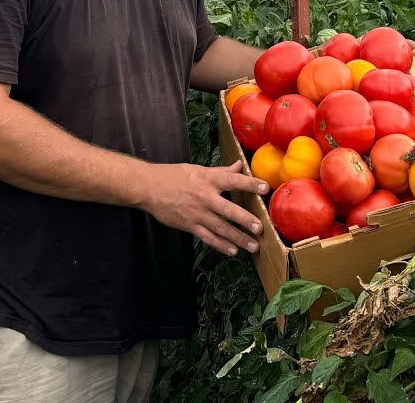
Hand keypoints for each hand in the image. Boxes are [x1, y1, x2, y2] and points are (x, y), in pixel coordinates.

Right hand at [142, 161, 269, 256]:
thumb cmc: (174, 176)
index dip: (250, 184)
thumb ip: (221, 171)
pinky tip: (233, 250)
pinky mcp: (189, 225)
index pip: (233, 180)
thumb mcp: (198, 170)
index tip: (265, 188)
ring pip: (220, 228)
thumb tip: (239, 165)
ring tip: (253, 246)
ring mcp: (196, 213)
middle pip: (229, 210)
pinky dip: (220, 245)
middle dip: (245, 220)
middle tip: (260, 228)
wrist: (149, 187)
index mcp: (208, 179)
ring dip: (238, 238)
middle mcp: (204, 197)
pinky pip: (207, 237)